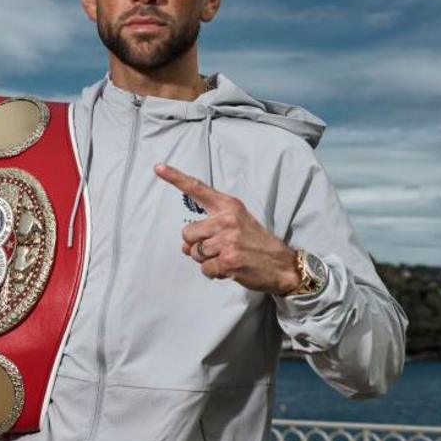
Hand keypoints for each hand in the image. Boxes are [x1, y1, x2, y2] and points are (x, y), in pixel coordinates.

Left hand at [154, 163, 301, 294]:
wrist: (282, 265)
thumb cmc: (257, 243)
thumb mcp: (239, 222)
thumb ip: (210, 227)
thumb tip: (184, 246)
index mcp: (229, 205)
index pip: (198, 188)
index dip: (175, 177)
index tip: (158, 167)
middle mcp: (226, 219)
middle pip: (187, 233)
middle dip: (197, 245)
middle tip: (218, 248)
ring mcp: (227, 240)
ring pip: (195, 253)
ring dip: (206, 260)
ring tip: (226, 257)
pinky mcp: (228, 260)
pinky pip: (205, 269)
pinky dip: (214, 273)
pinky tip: (230, 269)